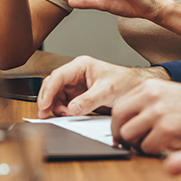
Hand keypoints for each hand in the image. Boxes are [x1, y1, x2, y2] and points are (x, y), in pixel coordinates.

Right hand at [36, 55, 167, 117]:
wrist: (136, 87)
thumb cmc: (126, 82)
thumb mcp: (108, 91)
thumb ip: (89, 100)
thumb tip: (72, 109)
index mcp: (81, 66)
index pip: (57, 77)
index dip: (48, 91)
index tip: (44, 106)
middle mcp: (76, 74)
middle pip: (52, 85)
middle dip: (48, 100)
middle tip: (46, 115)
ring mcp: (76, 85)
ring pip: (55, 95)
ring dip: (56, 107)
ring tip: (67, 114)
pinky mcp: (78, 96)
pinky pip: (63, 103)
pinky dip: (62, 110)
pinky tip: (70, 115)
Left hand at [110, 81, 180, 153]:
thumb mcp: (170, 94)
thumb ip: (148, 104)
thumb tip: (127, 123)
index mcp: (151, 86)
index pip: (119, 107)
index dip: (119, 124)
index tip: (123, 133)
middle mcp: (151, 97)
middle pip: (118, 121)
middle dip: (123, 136)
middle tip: (133, 144)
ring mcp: (158, 113)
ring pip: (129, 137)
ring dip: (139, 145)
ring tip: (155, 144)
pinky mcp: (167, 131)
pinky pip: (146, 148)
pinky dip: (154, 152)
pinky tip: (168, 146)